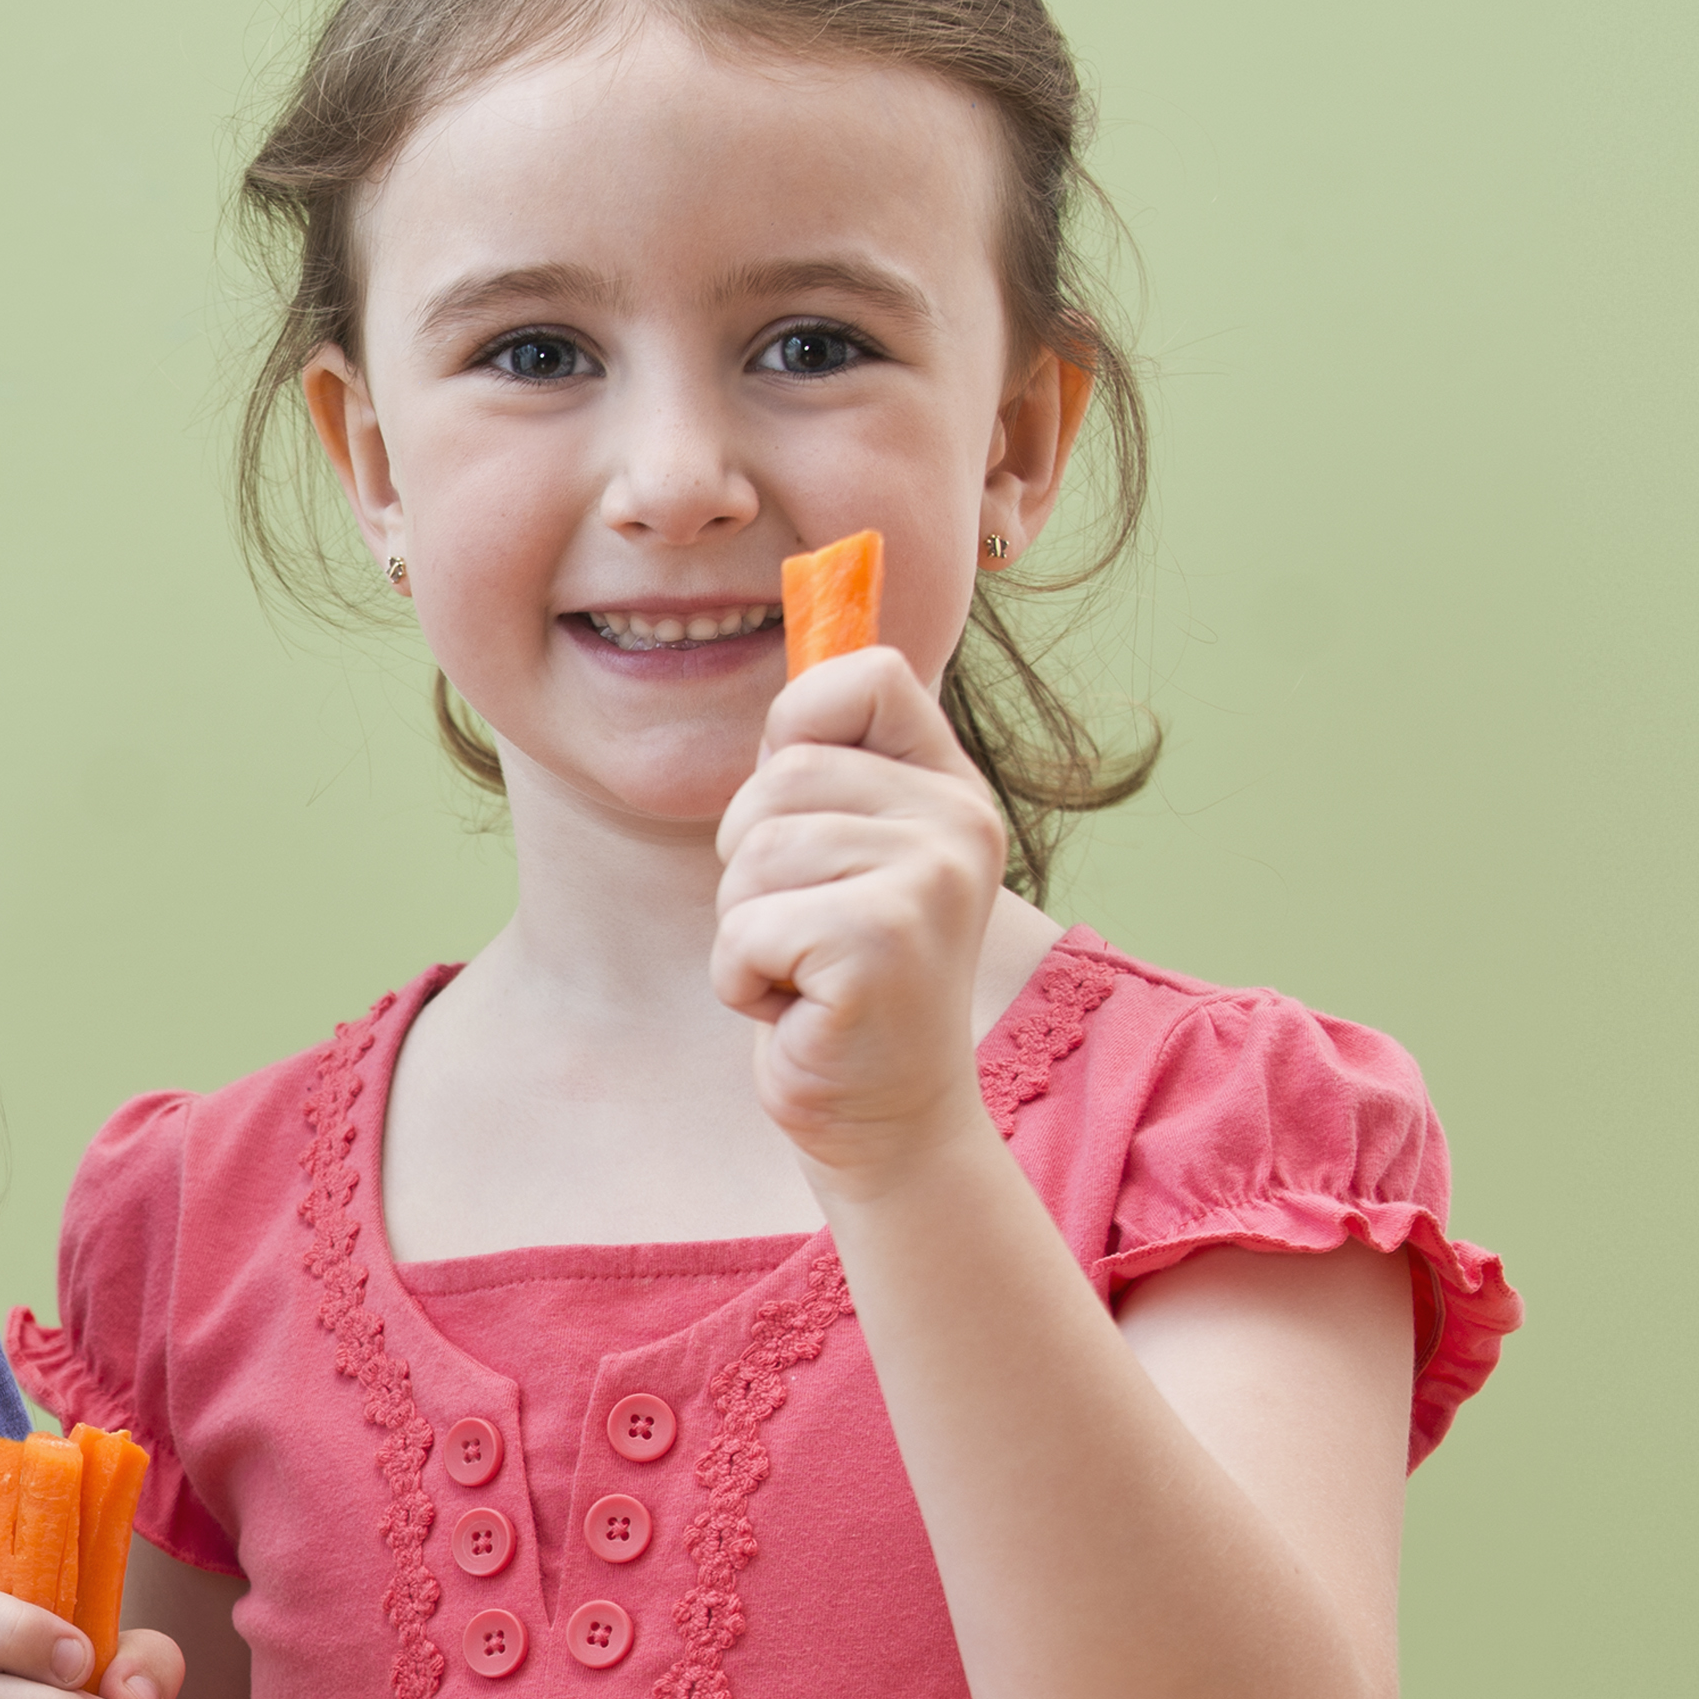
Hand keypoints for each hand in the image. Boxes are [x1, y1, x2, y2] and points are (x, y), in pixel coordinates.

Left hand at [712, 641, 1004, 1185]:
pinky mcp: (882, 941)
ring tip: (805, 971)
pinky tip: (799, 1008)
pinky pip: (744, 928)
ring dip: (746, 929)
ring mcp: (928, 879)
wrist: (884, 1114)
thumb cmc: (837, 980)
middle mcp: (955, 821)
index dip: (797, 731)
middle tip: (803, 931)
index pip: (863, 675)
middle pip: (776, 779)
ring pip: (750, 856)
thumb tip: (817, 584)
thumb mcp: (840, 857)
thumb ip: (826, 761)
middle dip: (748, 866)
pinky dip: (743, 981)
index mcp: (947, 787)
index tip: (800, 811)